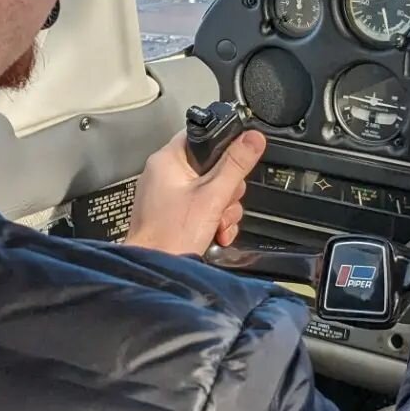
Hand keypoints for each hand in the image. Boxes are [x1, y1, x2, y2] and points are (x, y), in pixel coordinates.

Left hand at [124, 129, 266, 254]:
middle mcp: (166, 175)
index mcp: (168, 161)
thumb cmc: (169, 236)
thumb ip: (235, 165)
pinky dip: (214, 221)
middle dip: (227, 191)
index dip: (224, 148)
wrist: (156, 272)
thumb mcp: (212, 196)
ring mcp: (169, 197)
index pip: (202, 137)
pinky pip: (204, 209)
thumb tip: (253, 138)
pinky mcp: (175, 215)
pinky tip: (215, 234)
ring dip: (223, 210)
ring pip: (212, 191)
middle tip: (222, 204)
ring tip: (217, 225)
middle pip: (213, 168)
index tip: (236, 163)